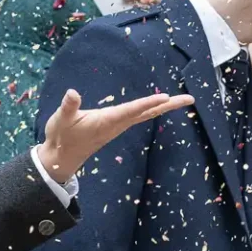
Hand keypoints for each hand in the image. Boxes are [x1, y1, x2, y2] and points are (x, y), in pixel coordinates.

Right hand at [36, 87, 195, 184]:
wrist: (61, 157)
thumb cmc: (61, 137)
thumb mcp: (61, 119)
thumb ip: (68, 106)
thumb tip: (72, 93)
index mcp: (107, 121)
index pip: (131, 110)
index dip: (147, 103)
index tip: (165, 96)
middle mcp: (117, 124)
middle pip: (148, 113)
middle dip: (169, 105)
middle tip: (190, 99)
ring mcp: (118, 125)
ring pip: (146, 114)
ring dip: (164, 106)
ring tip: (182, 99)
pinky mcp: (115, 125)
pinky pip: (139, 115)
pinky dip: (151, 108)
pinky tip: (159, 104)